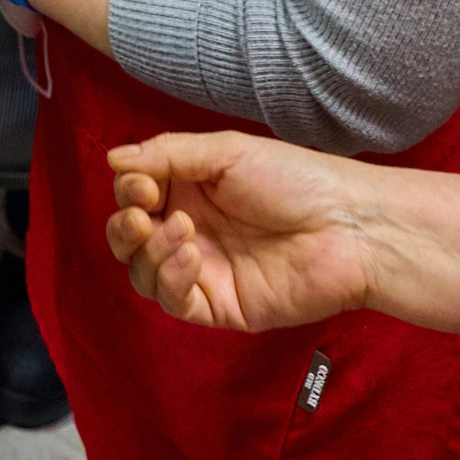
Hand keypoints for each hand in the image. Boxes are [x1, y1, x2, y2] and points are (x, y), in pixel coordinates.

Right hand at [104, 133, 384, 333]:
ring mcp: (205, 271)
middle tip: (142, 214)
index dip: (128, 192)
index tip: (142, 185)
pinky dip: (170, 279)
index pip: (135, 197)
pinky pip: (175, 302)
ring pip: (144, 274)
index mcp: (190, 191)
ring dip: (149, 251)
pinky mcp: (220, 307)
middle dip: (124, 228)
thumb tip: (113, 160)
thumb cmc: (295, 179)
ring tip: (181, 231)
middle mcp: (191, 231)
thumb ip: (166, 155)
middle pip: (129, 241)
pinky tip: (189, 254)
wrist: (347, 227)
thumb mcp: (226, 152)